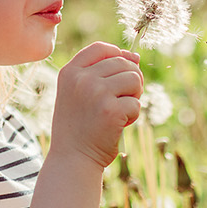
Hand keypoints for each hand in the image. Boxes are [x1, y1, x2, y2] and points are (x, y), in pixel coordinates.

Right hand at [51, 42, 141, 167]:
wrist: (72, 159)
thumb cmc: (79, 126)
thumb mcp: (79, 94)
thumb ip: (101, 73)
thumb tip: (135, 56)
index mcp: (70, 72)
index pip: (101, 48)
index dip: (117, 55)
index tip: (119, 72)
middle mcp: (82, 78)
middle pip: (124, 63)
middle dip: (129, 81)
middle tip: (120, 101)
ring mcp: (97, 93)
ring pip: (134, 79)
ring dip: (133, 97)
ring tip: (119, 112)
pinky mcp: (112, 110)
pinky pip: (136, 103)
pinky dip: (132, 116)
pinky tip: (117, 126)